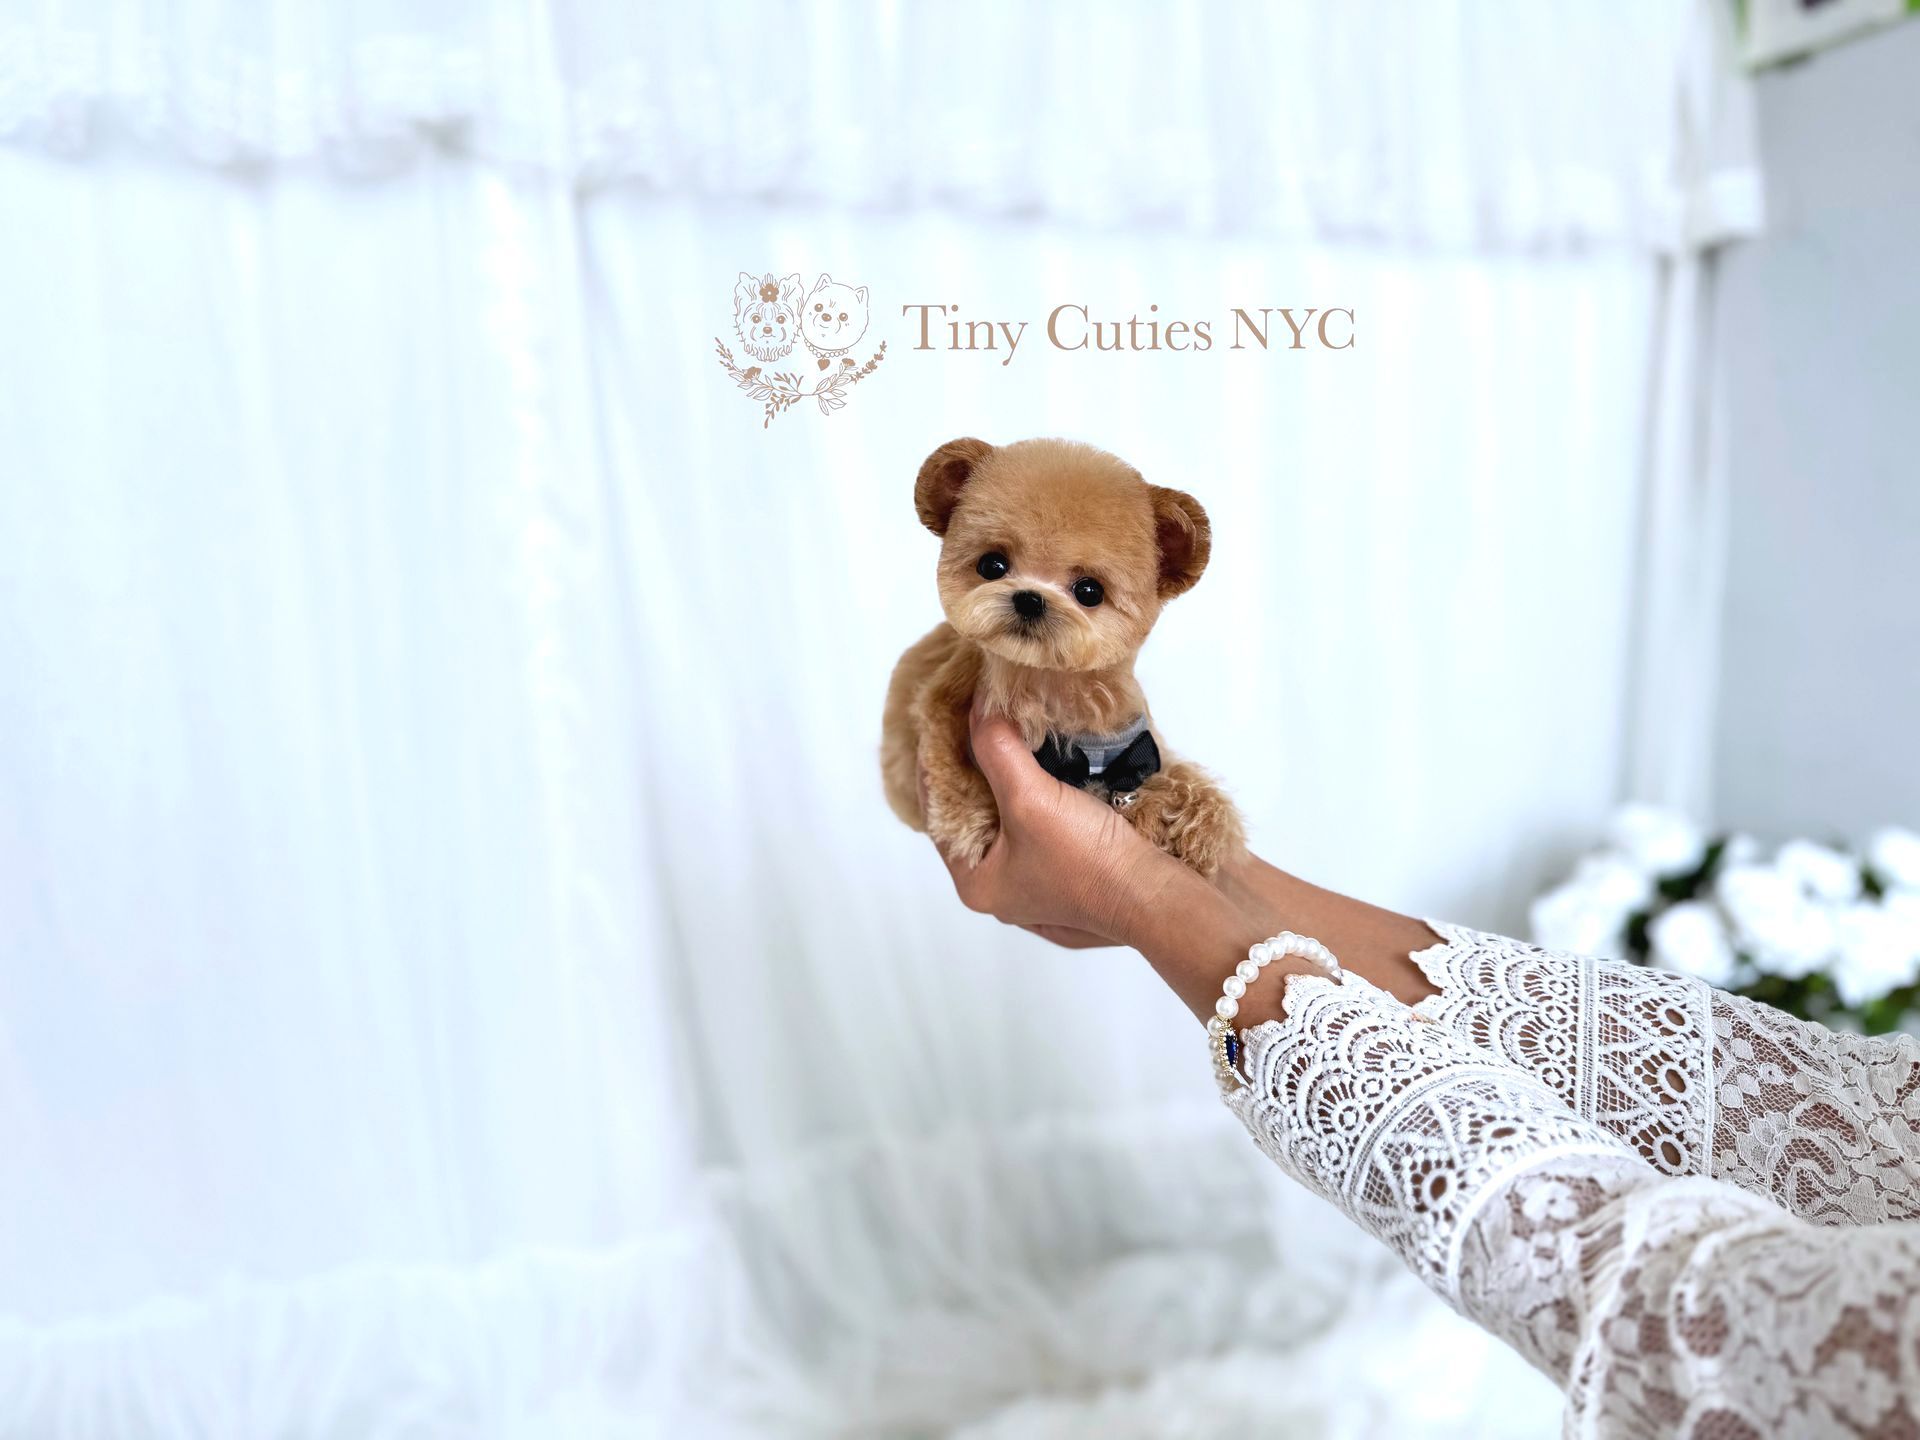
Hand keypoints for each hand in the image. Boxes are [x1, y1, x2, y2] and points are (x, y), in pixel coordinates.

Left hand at [920, 704, 1184, 950]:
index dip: (934, 764)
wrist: (1154, 894)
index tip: (937, 720)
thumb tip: (977, 709)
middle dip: (970, 770)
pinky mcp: (1065, 872)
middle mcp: (999, 887)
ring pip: (1003, 819)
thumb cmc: (1086, 859)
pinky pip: (1033, 825)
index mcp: (975, 882)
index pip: (937, 812)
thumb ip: (997, 751)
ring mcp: (1034, 883)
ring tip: (998, 734)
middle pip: (969, 815)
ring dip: (1002, 780)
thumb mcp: (1030, 798)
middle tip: (967, 721)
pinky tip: (1035, 763)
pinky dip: (1029, 793)